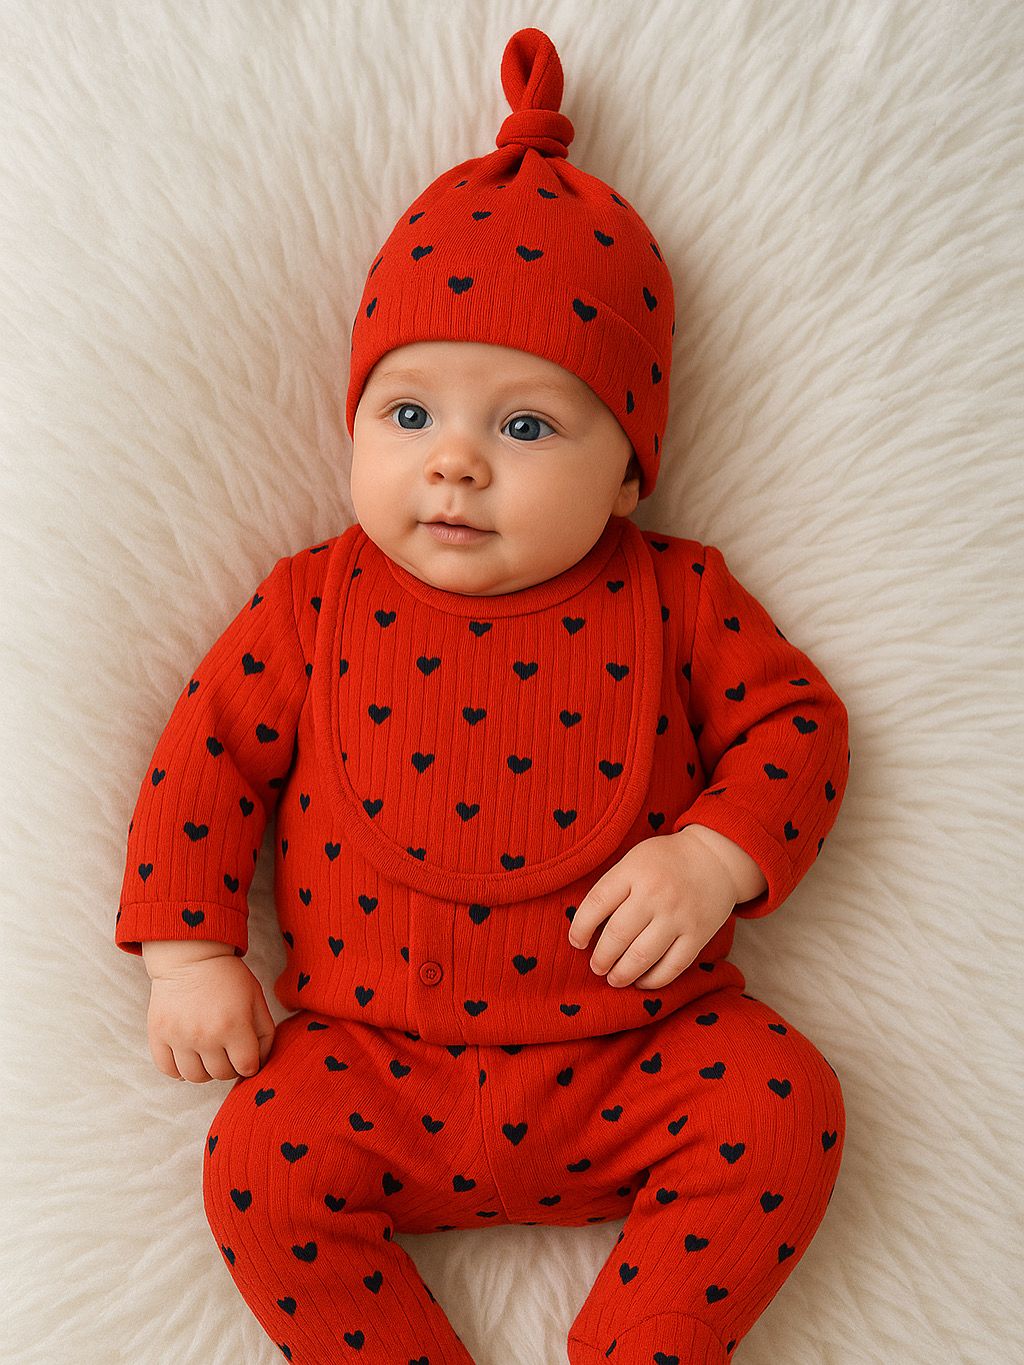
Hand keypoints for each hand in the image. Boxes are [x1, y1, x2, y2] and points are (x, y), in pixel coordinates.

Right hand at [146, 953, 276, 1082]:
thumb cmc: (227, 977)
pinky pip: (168, 1070)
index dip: (250, 1064)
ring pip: (196, 1077)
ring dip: (206, 1071)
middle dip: (230, 1066)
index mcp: (233, 1026)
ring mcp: (179, 1037)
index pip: (246, 1067)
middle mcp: (205, 1036)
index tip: (246, 1055)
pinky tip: (188, 1056)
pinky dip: (179, 1070)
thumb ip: (264, 1032)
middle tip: (228, 1051)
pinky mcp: (158, 1035)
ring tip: (209, 1054)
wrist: (190, 957)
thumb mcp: (256, 998)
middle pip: (221, 1074)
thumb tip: (259, 1062)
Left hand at [567, 831, 738, 989]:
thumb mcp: (634, 859)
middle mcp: (655, 894)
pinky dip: (653, 980)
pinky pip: (671, 967)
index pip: (596, 903)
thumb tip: (586, 926)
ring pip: (641, 956)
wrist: (715, 858)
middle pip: (617, 935)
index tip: (576, 942)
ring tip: (613, 978)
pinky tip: (641, 981)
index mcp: (633, 871)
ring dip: (622, 974)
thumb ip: (613, 886)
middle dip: (600, 958)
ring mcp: (678, 916)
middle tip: (596, 966)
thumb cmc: (666, 860)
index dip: (580, 928)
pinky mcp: (698, 935)